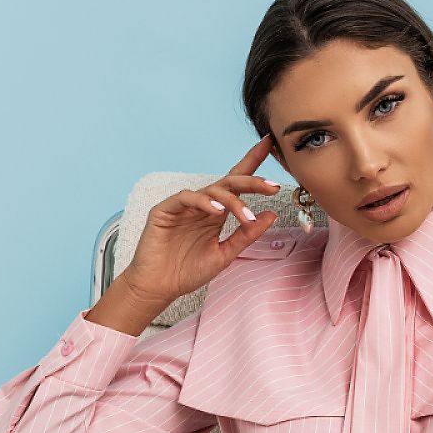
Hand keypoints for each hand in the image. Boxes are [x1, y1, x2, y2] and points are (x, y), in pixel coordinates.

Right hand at [124, 135, 283, 305]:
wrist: (159, 287)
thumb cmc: (188, 271)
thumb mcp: (225, 254)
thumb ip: (246, 235)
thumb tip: (271, 215)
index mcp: (216, 213)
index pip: (237, 184)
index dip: (252, 162)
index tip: (270, 145)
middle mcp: (202, 205)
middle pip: (229, 182)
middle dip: (252, 181)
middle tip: (272, 186)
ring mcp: (184, 206)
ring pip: (212, 189)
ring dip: (233, 201)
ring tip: (246, 216)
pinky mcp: (165, 209)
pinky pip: (187, 198)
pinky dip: (204, 202)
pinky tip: (218, 211)